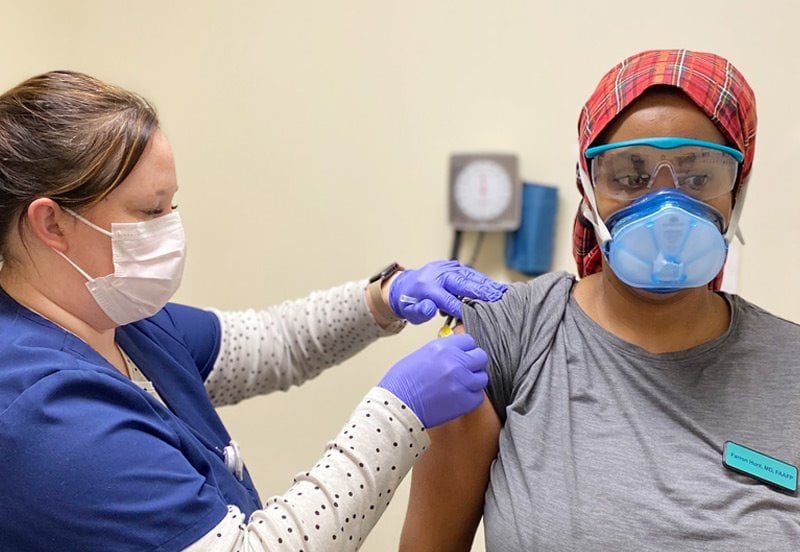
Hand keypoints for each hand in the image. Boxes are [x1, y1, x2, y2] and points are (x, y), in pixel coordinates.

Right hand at [377, 334, 488, 427]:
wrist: (397, 406)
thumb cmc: (401, 384)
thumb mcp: (420, 355)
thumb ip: (441, 352)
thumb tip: (452, 353)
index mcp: (443, 347)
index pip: (469, 341)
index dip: (466, 349)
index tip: (463, 354)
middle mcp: (455, 362)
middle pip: (480, 357)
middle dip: (473, 363)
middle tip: (464, 370)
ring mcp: (462, 381)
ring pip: (482, 377)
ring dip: (473, 381)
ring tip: (460, 386)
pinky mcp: (465, 401)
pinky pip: (479, 396)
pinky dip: (471, 397)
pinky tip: (459, 397)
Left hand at [388, 260, 506, 323]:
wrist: (405, 285)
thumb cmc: (410, 301)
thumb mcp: (410, 311)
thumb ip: (420, 312)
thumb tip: (430, 308)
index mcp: (428, 287)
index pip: (448, 300)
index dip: (462, 309)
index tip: (476, 317)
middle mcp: (439, 274)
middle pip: (462, 283)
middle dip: (480, 291)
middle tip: (497, 298)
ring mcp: (446, 267)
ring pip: (469, 275)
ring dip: (486, 284)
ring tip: (501, 292)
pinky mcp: (453, 266)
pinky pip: (470, 272)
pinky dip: (482, 279)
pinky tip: (494, 287)